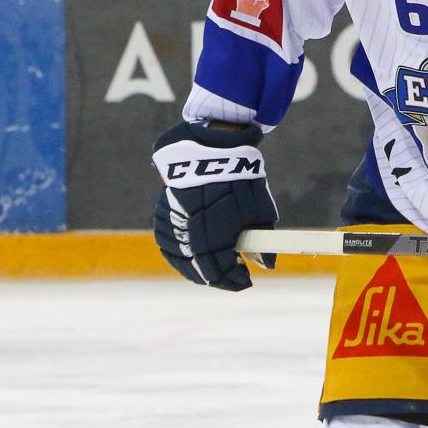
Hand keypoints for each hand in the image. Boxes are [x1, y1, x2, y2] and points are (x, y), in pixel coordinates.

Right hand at [152, 120, 276, 290]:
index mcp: (214, 230)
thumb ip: (261, 238)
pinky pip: (168, 244)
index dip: (234, 280)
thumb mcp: (259, 206)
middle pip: (200, 268)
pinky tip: (192, 258)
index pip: (221, 269)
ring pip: (181, 259)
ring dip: (197, 269)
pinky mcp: (162, 214)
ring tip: (214, 272)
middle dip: (218, 278)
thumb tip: (266, 264)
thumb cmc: (240, 176)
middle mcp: (190, 230)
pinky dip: (180, 255)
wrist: (209, 145)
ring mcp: (173, 222)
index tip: (246, 281)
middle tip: (233, 280)